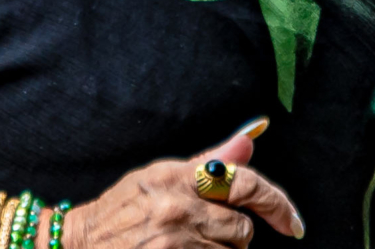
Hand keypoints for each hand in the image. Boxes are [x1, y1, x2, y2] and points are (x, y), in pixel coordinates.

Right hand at [64, 124, 300, 248]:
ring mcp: (176, 242)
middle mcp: (177, 208)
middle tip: (202, 234)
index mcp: (174, 177)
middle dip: (230, 236)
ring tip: (185, 246)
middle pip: (242, 230)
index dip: (277, 204)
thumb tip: (252, 136)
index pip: (244, 183)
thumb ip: (209, 161)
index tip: (292, 224)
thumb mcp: (159, 177)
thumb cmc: (122, 210)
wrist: (82, 243)